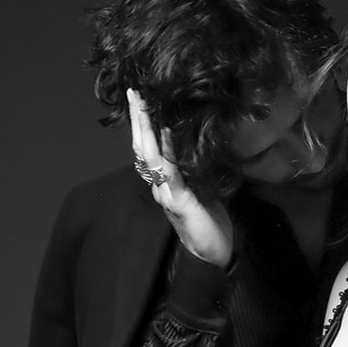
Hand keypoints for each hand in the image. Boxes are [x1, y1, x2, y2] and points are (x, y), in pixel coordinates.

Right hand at [127, 88, 233, 267]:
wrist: (213, 256)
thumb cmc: (210, 223)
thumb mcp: (203, 187)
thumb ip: (195, 168)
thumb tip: (198, 142)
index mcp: (165, 182)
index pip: (149, 147)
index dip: (143, 123)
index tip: (140, 97)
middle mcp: (160, 186)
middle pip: (143, 147)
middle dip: (138, 118)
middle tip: (134, 91)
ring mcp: (168, 194)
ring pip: (151, 157)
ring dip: (147, 128)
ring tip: (144, 103)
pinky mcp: (181, 203)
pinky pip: (172, 173)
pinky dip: (169, 150)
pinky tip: (167, 130)